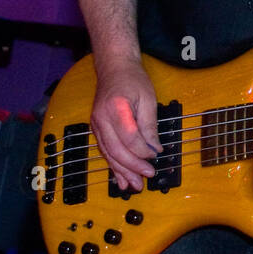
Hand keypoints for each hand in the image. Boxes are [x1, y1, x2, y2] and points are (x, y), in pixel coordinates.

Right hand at [89, 58, 160, 191]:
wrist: (114, 68)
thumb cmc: (133, 80)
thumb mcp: (148, 98)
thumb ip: (150, 125)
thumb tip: (155, 148)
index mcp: (116, 108)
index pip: (130, 137)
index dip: (143, 150)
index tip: (156, 155)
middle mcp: (101, 119)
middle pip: (116, 150)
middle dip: (132, 166)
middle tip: (147, 176)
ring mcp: (96, 125)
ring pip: (108, 154)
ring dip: (121, 171)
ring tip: (134, 186)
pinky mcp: (97, 129)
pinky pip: (104, 151)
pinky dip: (113, 166)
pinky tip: (120, 178)